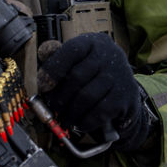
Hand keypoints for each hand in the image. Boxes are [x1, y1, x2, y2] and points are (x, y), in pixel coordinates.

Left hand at [36, 33, 151, 150]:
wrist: (125, 88)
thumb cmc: (93, 74)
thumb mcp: (79, 61)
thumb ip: (60, 64)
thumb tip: (42, 81)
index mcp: (92, 43)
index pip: (71, 51)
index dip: (53, 69)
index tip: (43, 86)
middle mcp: (108, 55)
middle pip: (76, 77)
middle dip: (60, 97)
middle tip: (53, 108)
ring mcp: (118, 75)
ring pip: (86, 97)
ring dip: (71, 112)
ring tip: (64, 118)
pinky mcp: (124, 96)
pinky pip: (99, 112)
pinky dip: (85, 121)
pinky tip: (79, 123)